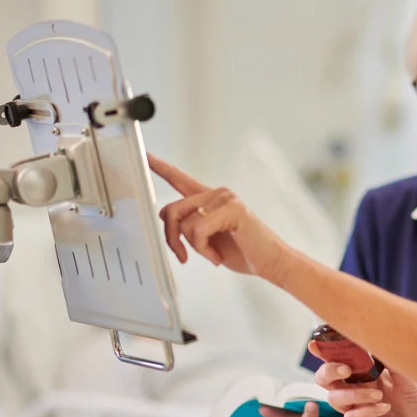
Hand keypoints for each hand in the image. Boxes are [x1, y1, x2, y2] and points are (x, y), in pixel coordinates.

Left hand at [148, 153, 288, 280]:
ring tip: (212, 254)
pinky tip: (217, 255)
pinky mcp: (232, 209)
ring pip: (185, 223)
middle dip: (172, 238)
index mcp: (210, 199)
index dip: (161, 167)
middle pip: (171, 210)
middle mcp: (216, 194)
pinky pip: (199, 230)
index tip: (145, 155)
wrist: (272, 262)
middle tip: (183, 255)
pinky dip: (204, 249)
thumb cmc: (244, 251)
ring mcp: (225, 199)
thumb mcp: (208, 240)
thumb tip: (169, 222)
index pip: (180, 179)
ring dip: (194, 247)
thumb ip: (190, 227)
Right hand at [310, 343, 416, 416]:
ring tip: (379, 394)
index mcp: (365, 374)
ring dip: (354, 393)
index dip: (325, 351)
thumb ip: (389, 361)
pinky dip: (364, 411)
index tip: (315, 343)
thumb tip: (375, 337)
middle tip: (346, 369)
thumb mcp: (408, 379)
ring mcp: (356, 411)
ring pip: (335, 398)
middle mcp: (356, 391)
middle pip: (326, 379)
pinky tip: (383, 408)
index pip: (340, 359)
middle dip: (330, 371)